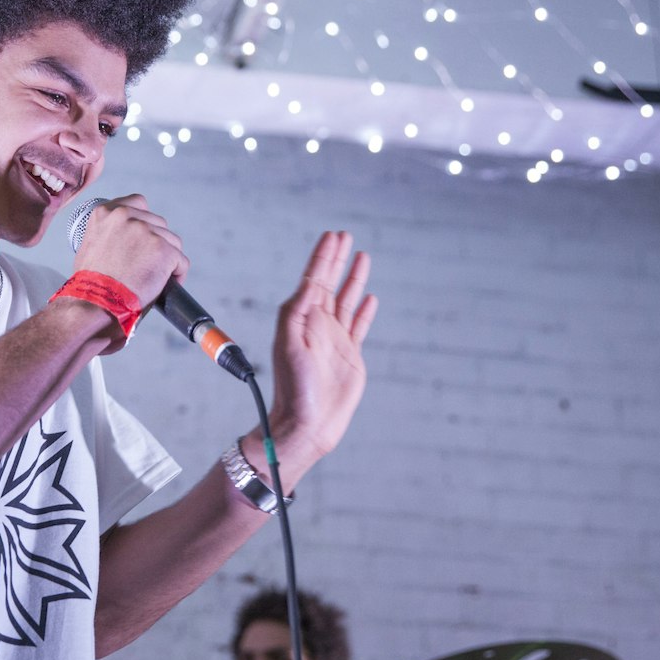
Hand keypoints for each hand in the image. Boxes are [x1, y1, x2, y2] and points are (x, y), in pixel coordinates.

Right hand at [70, 194, 188, 309]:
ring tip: (156, 276)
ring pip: (172, 241)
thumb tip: (125, 237)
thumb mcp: (90, 243)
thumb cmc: (90, 282)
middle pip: (158, 223)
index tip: (143, 240)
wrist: (95, 302)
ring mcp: (146, 231)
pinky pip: (181, 261)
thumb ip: (109, 231)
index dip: (145, 223)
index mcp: (106, 212)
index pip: (139, 203)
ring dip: (167, 258)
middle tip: (148, 264)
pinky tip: (167, 283)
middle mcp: (126, 216)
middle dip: (157, 243)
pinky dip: (177, 273)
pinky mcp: (163, 250)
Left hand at [267, 231, 377, 462]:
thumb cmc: (293, 388)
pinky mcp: (349, 355)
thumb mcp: (289, 345)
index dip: (322, 257)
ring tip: (362, 256)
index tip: (332, 236)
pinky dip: (364, 310)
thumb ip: (298, 311)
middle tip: (345, 236)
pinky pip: (359, 325)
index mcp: (301, 318)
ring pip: (346, 299)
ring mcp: (335, 339)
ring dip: (353, 278)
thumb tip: (309, 281)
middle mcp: (317, 324)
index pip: (313, 279)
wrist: (307, 423)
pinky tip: (370, 297)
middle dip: (337, 259)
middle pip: (329, 283)